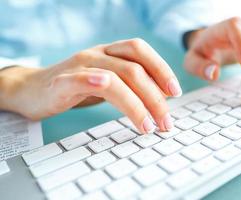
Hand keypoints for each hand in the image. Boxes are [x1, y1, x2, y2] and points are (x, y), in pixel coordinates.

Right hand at [0, 39, 181, 132]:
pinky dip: (95, 82)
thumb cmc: (75, 88)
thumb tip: (160, 101)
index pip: (141, 51)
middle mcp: (98, 54)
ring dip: (137, 102)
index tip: (175, 93)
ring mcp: (79, 66)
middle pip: (134, 68)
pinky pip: (81, 78)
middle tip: (166, 122)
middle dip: (155, 96)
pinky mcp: (62, 81)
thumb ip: (130, 86)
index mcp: (110, 53)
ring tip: (148, 126)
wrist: (33, 89)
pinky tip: (105, 88)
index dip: (161, 69)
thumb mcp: (107, 83)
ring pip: (115, 76)